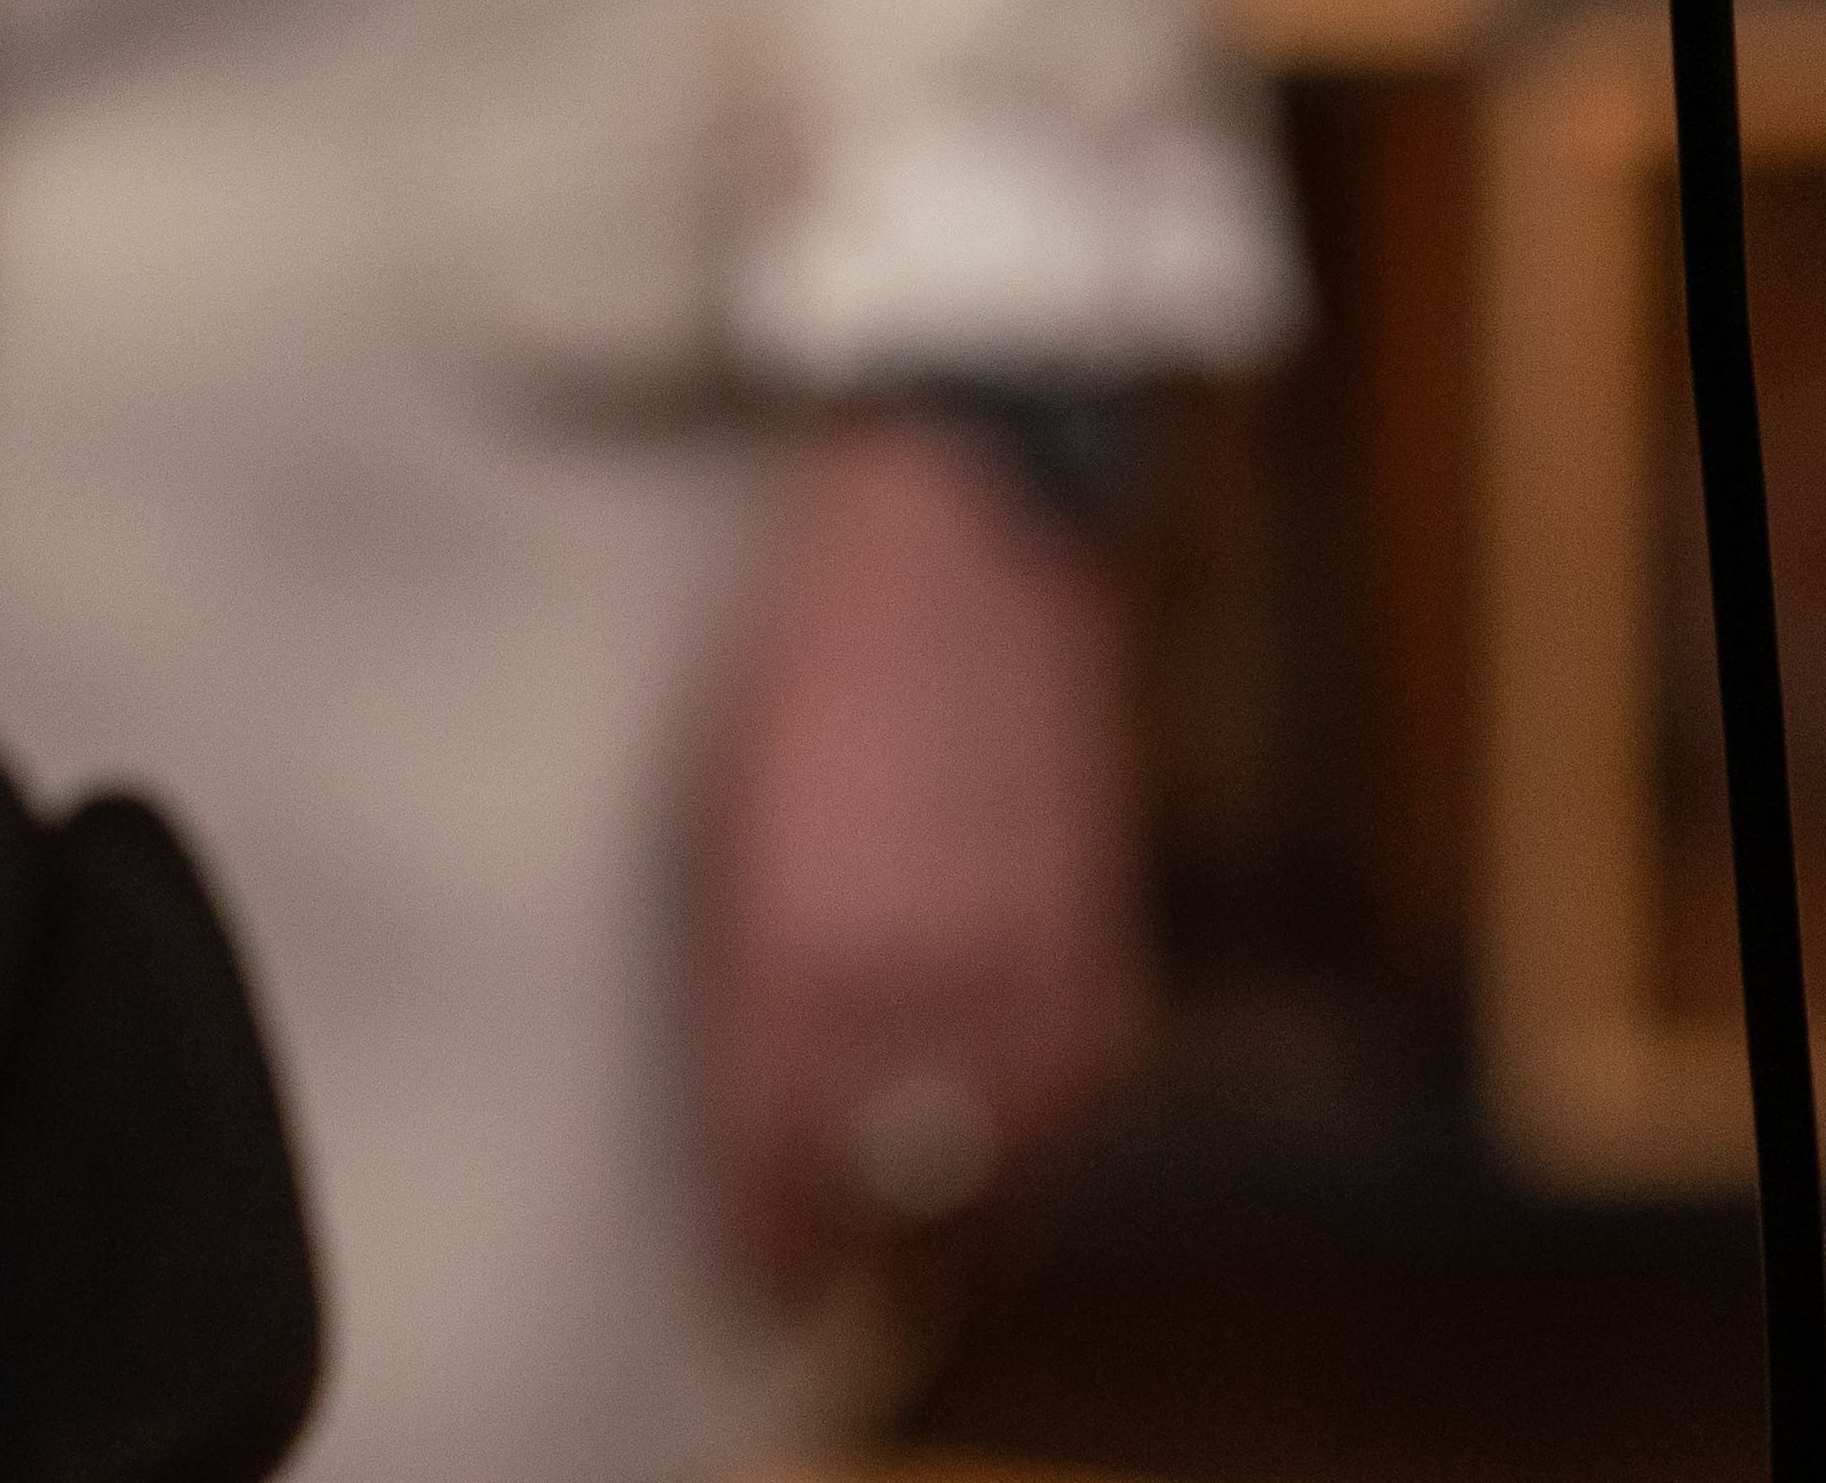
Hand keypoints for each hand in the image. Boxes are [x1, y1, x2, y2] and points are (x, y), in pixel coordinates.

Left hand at [693, 404, 1147, 1304]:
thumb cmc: (812, 661)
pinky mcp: (1102, 935)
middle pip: (885, 1203)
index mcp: (795, 952)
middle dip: (847, 1270)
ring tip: (917, 1271)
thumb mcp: (722, 819)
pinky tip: (1006, 1174)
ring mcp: (1022, 964)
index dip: (763, 1253)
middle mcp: (915, 981)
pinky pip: (1077, 1105)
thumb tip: (758, 1112)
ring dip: (954, 1241)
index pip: (774, 1173)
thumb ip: (742, 981)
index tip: (752, 1287)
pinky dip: (1040, 1159)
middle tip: (820, 1294)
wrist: (963, 530)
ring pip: (998, 1180)